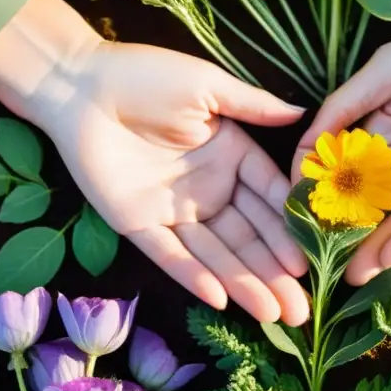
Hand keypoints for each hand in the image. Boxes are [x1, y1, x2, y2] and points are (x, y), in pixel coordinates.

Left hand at [0, 0, 309, 325]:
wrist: (79, 85)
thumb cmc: (147, 76)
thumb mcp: (208, 86)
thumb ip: (254, 107)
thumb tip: (304, 116)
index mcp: (230, 155)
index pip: (269, 198)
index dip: (289, 228)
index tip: (311, 257)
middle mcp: (208, 189)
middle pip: (248, 237)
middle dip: (275, 273)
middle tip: (302, 310)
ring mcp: (174, 210)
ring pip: (216, 254)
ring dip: (244, 283)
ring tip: (275, 314)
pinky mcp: (138, 224)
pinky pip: (170, 255)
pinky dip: (193, 275)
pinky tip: (221, 298)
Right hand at [294, 12, 390, 284]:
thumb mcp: (385, 72)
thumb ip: (343, 108)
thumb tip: (304, 148)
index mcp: (370, 138)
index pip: (335, 174)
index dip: (314, 193)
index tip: (293, 213)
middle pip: (360, 209)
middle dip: (339, 235)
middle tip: (316, 261)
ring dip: (370, 251)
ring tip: (346, 275)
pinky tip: (387, 258)